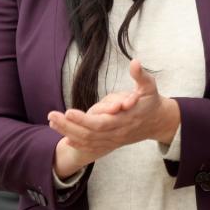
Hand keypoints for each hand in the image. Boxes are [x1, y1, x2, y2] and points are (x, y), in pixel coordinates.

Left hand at [48, 60, 180, 174]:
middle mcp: (117, 132)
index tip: (68, 111)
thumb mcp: (149, 86)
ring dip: (68, 133)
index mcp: (125, 119)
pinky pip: (92, 147)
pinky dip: (77, 144)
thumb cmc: (150, 101)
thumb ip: (141, 75)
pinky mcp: (111, 143)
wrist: (157, 122)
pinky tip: (65, 137)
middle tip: (52, 116)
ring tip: (52, 122)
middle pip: (89, 134)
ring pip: (87, 141)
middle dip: (68, 126)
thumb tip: (135, 62)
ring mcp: (113, 140)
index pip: (100, 123)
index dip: (83, 120)